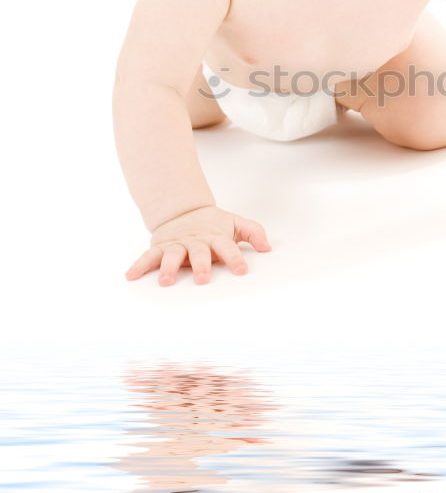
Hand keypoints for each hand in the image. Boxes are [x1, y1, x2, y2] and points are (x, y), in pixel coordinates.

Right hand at [125, 206, 271, 285]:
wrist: (182, 210)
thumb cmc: (212, 224)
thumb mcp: (234, 223)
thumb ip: (253, 232)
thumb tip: (268, 247)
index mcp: (215, 237)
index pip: (227, 246)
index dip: (234, 258)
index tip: (242, 270)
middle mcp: (195, 241)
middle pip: (198, 252)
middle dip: (200, 265)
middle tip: (202, 279)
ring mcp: (176, 244)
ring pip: (172, 255)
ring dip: (168, 268)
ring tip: (166, 282)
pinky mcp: (160, 247)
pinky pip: (148, 257)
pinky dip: (139, 266)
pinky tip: (131, 276)